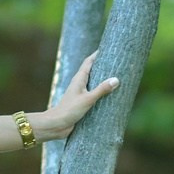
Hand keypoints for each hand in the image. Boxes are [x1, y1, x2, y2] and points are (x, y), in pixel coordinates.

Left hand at [1, 54, 118, 150]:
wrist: (57, 124)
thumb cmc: (69, 110)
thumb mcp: (88, 99)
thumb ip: (101, 89)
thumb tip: (116, 79)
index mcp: (79, 79)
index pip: (88, 62)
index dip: (97, 55)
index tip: (107, 49)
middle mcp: (79, 84)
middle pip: (91, 71)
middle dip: (102, 66)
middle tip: (115, 62)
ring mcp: (80, 93)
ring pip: (93, 83)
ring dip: (102, 79)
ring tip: (115, 77)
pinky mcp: (81, 103)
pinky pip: (93, 93)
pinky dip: (100, 92)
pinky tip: (108, 96)